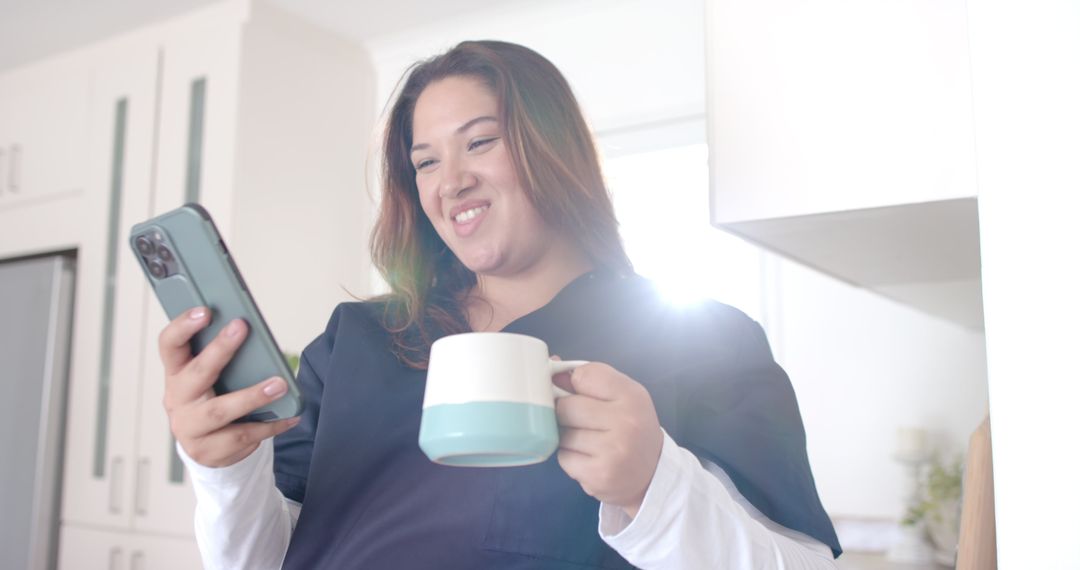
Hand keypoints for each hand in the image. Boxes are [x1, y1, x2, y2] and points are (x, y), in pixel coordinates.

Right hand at [159, 306, 299, 466]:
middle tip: (241, 328)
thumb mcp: (212, 378)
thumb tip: (252, 331)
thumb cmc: (213, 400)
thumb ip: (223, 358)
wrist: (208, 447)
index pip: (169, 345)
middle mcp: (178, 399)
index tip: (205, 311)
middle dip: (219, 350)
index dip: (182, 327)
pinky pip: (242, 436)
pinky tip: (289, 417)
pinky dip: (269, 426)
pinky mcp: (207, 451)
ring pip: (220, 411)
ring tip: (279, 385)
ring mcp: (189, 428)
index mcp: (176, 373)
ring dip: (251, 396)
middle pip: (196, 374)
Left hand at [553, 361, 662, 517]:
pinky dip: (570, 457)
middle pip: (566, 406)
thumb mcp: (622, 396)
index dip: (576, 382)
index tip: (583, 393)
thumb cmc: (632, 427)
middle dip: (567, 412)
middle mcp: (625, 422)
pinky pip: (563, 457)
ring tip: (590, 442)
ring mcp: (611, 451)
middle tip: (584, 421)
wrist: (653, 474)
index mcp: (632, 396)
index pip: (584, 375)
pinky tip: (589, 458)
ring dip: (568, 437)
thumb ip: (590, 379)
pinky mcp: (597, 475)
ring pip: (562, 434)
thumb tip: (551, 365)